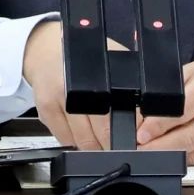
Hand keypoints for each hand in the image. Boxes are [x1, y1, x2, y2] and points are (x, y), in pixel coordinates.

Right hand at [23, 20, 127, 150]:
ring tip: (101, 138)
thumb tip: (147, 115)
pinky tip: (80, 130)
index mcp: (99, 75)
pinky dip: (75, 141)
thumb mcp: (111, 61)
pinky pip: (65, 140)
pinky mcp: (45, 111)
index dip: (132, 129)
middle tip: (120, 142)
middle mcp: (77, 86)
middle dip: (113, 142)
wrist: (46, 49)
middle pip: (102, 132)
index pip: (122, 112)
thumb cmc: (83, 57)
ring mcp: (58, 100)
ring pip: (83, 140)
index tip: (136, 137)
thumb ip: (128, 85)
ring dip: (95, 145)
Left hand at [136, 53, 193, 164]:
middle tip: (140, 149)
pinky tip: (170, 153)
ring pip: (193, 150)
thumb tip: (140, 114)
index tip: (141, 134)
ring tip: (150, 152)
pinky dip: (182, 157)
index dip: (159, 125)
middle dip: (159, 146)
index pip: (180, 110)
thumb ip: (167, 90)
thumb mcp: (190, 71)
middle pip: (186, 136)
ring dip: (169, 154)